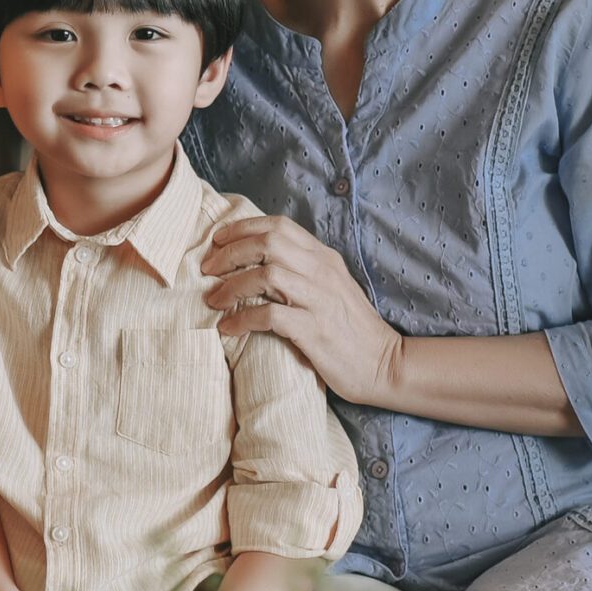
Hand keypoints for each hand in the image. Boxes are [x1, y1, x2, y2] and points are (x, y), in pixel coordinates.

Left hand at [203, 215, 404, 407]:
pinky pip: (269, 315)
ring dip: (231, 286)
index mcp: (324, 258)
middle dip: (229, 252)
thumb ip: (303, 270)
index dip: (242, 228)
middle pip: (267, 243)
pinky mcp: (314, 330)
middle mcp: (322, 272)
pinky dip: (242, 319)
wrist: (383, 364)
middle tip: (208, 269)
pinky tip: (229, 327)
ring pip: (266, 274)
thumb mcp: (331, 287)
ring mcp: (319, 300)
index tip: (218, 241)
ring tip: (214, 300)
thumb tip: (260, 262)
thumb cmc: (351, 329)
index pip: (279, 226)